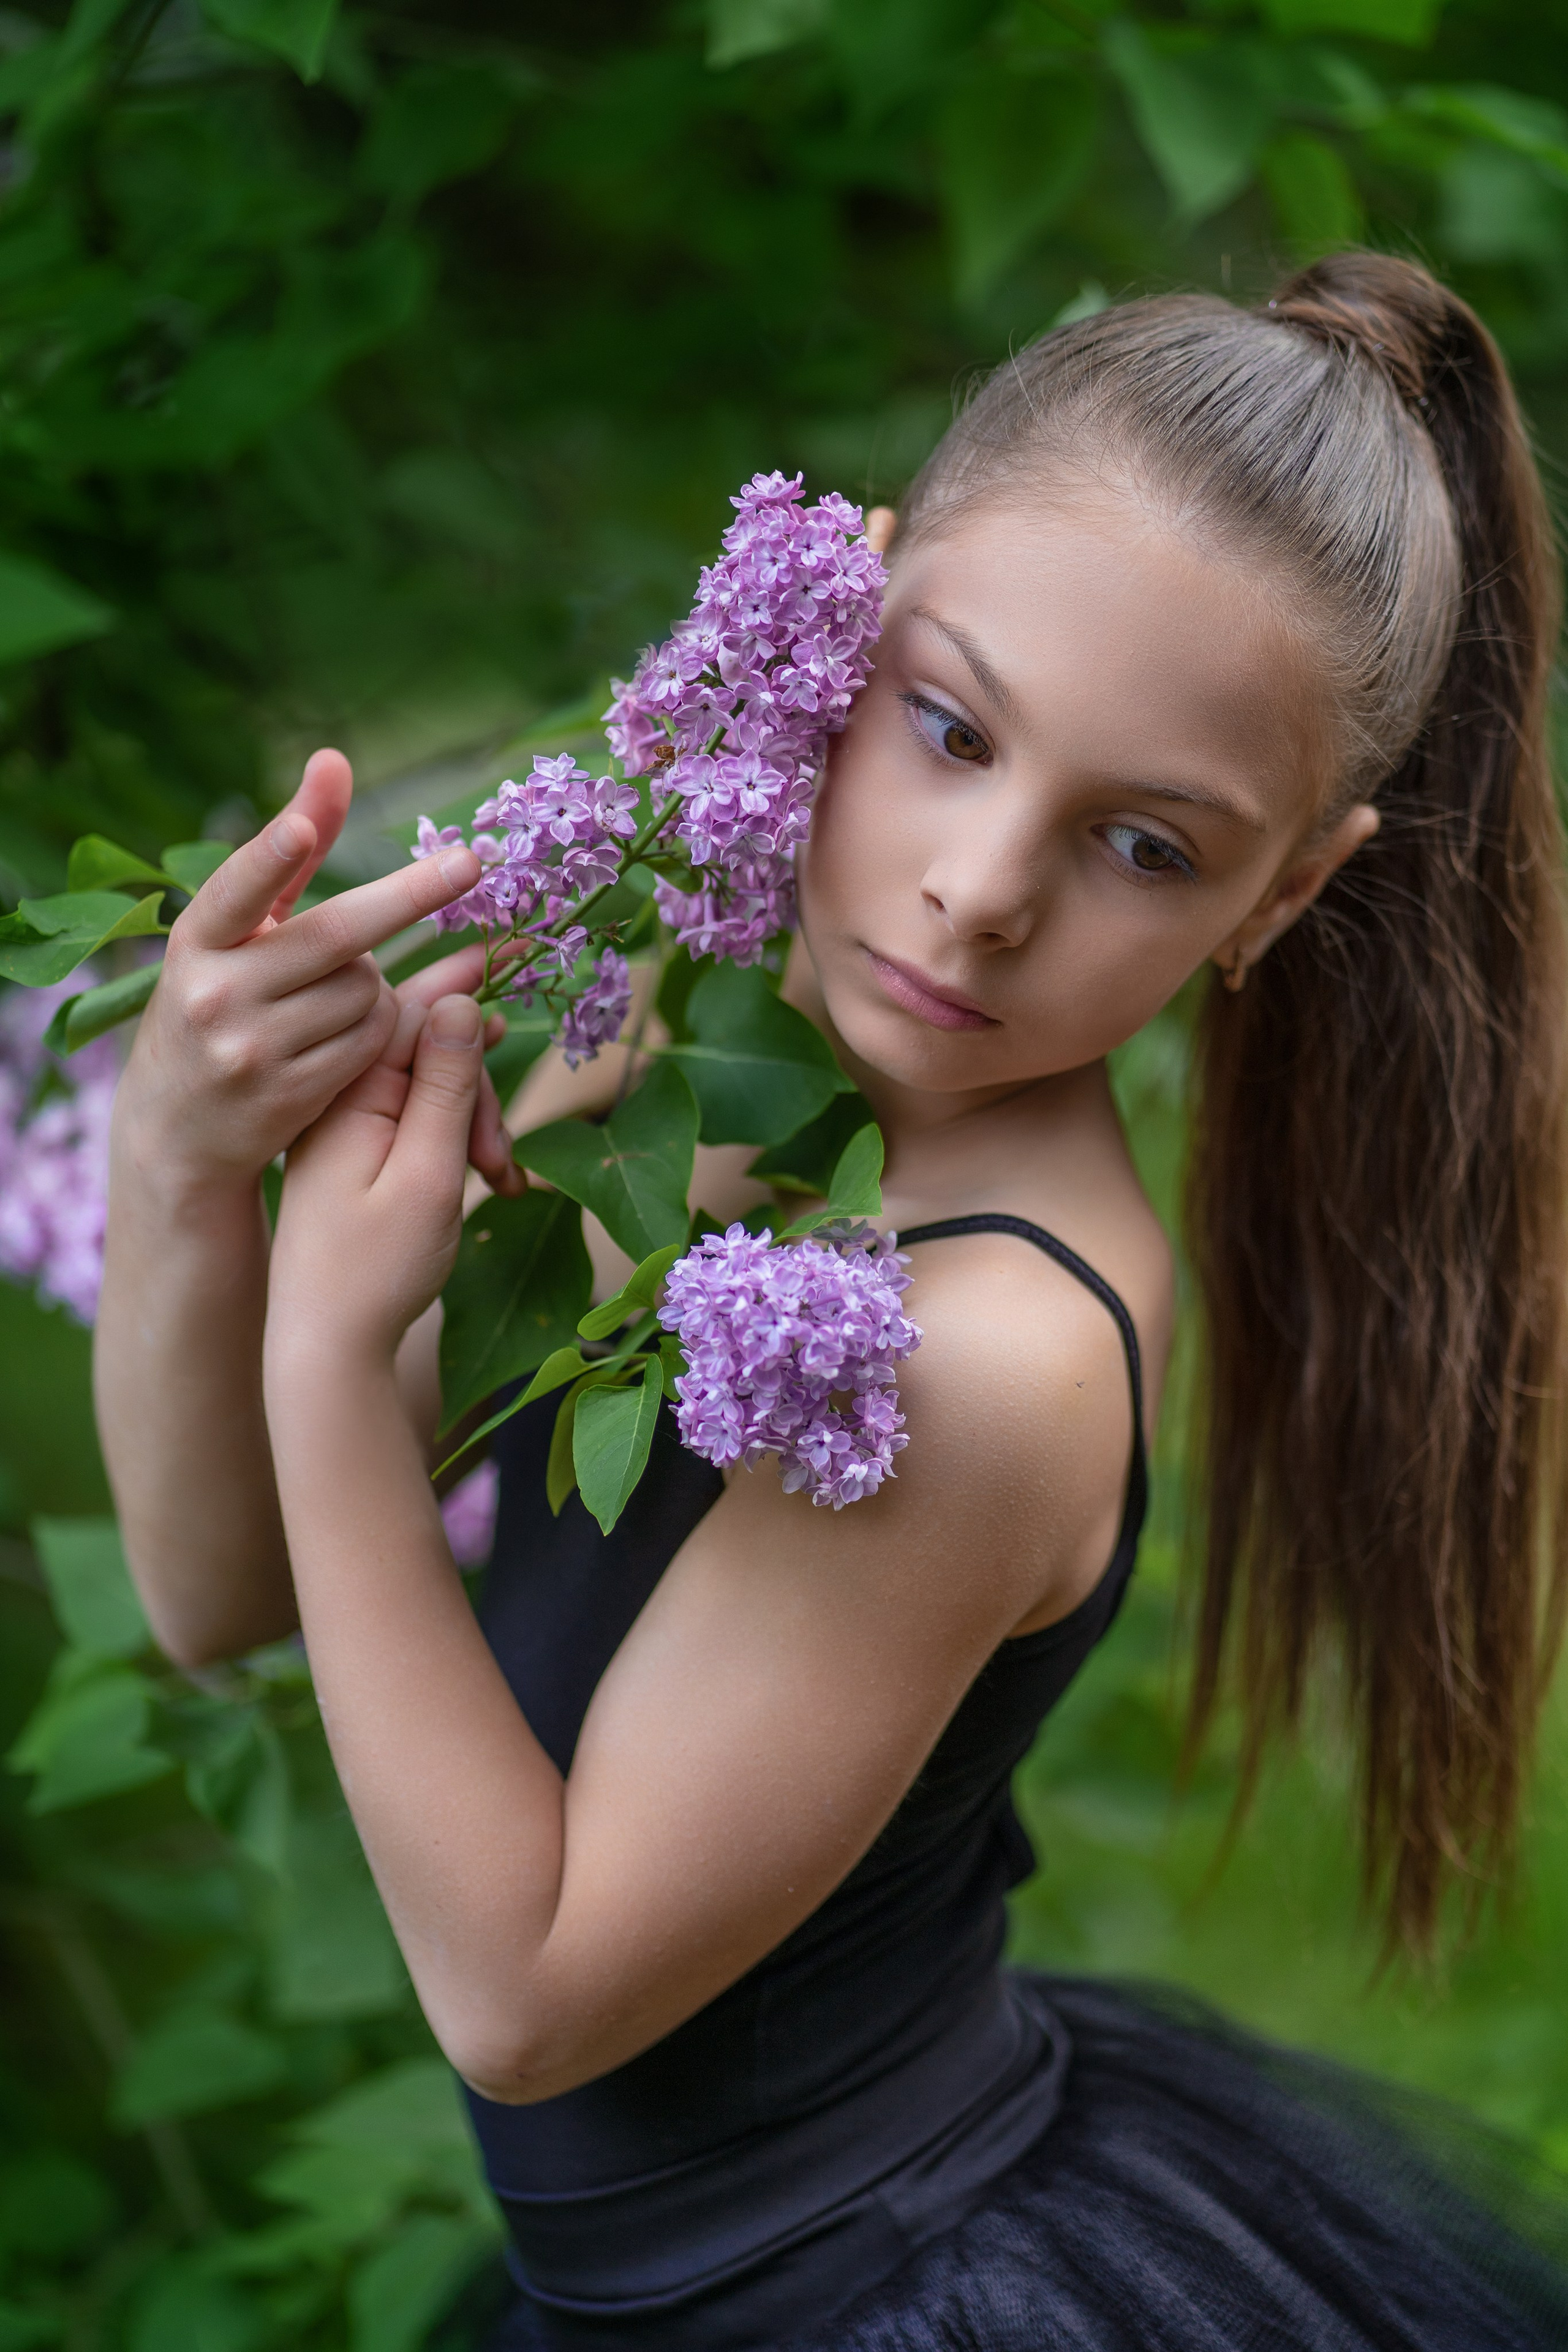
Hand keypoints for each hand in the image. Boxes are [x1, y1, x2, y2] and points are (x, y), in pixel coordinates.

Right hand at [116, 749, 493, 1192]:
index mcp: (197, 940)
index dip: (271, 856)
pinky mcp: (290, 1096)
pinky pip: (372, 1040)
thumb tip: (334, 759)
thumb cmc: (219, 998)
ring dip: (375, 980)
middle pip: (337, 936)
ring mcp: (252, 1050)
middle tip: (471, 863)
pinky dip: (380, 1025)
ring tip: (334, 990)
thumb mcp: (237, 930)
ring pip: (365, 990)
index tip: (301, 826)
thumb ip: (290, 851)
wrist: (176, 1125)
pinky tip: (349, 1028)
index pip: (237, 890)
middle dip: (409, 897)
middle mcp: (216, 993)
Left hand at [268, 993, 487, 1366]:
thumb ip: (443, 1084)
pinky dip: (457, 1141)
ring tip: (499, 1181)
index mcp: (345, 1095)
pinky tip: (489, 1178)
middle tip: (502, 1160)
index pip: (411, 1014)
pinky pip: (416, 1119)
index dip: (465, 990)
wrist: (325, 1348)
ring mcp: (346, 1127)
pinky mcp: (358, 1152)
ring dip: (474, 1123)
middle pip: (424, 1049)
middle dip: (478, 1091)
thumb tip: (456, 998)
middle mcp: (338, 1100)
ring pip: (429, 1086)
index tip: (512, 951)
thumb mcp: (426, 1174)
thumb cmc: (375, 1270)